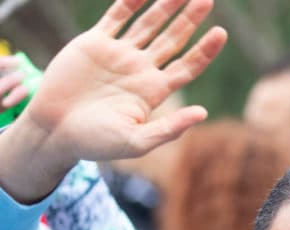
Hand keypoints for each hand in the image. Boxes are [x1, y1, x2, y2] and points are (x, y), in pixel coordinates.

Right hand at [0, 0, 226, 201]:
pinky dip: (130, 2)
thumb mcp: (137, 141)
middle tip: (208, 0)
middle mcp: (141, 69)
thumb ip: (169, 128)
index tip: (221, 33)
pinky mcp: (94, 43)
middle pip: (173, 39)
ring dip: (166, 6)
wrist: (54, 130)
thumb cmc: (96, 142)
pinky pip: (116, 16)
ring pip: (148, 24)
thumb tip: (203, 113)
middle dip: (190, 20)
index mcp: (155, 90)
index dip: (205, 49)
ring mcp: (119, 54)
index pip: (188, 65)